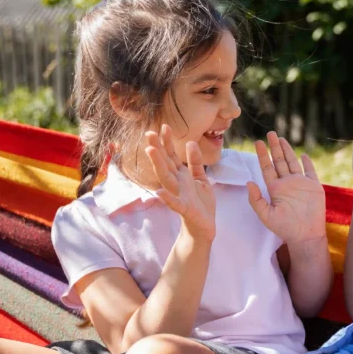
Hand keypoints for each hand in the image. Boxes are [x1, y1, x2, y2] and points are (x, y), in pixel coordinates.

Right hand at [145, 124, 215, 240]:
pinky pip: (176, 204)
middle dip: (158, 148)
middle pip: (165, 163)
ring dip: (159, 165)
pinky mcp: (185, 209)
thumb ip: (195, 162)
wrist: (203, 227)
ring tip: (151, 151)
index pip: (171, 156)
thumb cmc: (200, 203)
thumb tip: (190, 142)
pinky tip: (159, 192)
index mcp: (181, 175)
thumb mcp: (201, 178)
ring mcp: (179, 195)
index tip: (163, 126)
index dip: (167, 142)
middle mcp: (177, 183)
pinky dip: (168, 199)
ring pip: (166, 179)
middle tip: (149, 133)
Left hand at [247, 131, 326, 245]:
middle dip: (274, 147)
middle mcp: (287, 183)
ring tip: (281, 139)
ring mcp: (300, 184)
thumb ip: (256, 200)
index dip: (262, 155)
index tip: (257, 143)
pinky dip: (307, 162)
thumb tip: (249, 182)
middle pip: (279, 161)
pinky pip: (310, 171)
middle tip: (270, 133)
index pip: (267, 168)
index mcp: (275, 188)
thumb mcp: (266, 215)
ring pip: (292, 162)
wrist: (305, 235)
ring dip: (287, 151)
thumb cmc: (284, 228)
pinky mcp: (314, 187)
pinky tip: (303, 155)